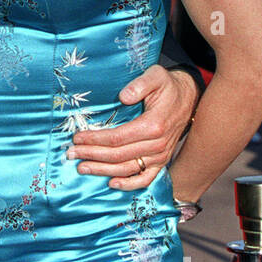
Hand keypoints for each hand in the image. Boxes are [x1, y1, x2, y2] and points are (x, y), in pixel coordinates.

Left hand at [65, 66, 198, 190]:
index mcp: (153, 125)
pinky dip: (129, 184)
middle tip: (71, 154)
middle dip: (91, 155)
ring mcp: (160, 156)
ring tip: (82, 168)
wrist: (189, 99)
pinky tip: (111, 183)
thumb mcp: (156, 76)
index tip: (77, 137)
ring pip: (127, 169)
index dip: (95, 139)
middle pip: (118, 155)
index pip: (117, 138)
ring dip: (102, 170)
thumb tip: (123, 97)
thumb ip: (140, 84)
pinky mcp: (162, 162)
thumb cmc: (168, 86)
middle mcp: (157, 145)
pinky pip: (145, 179)